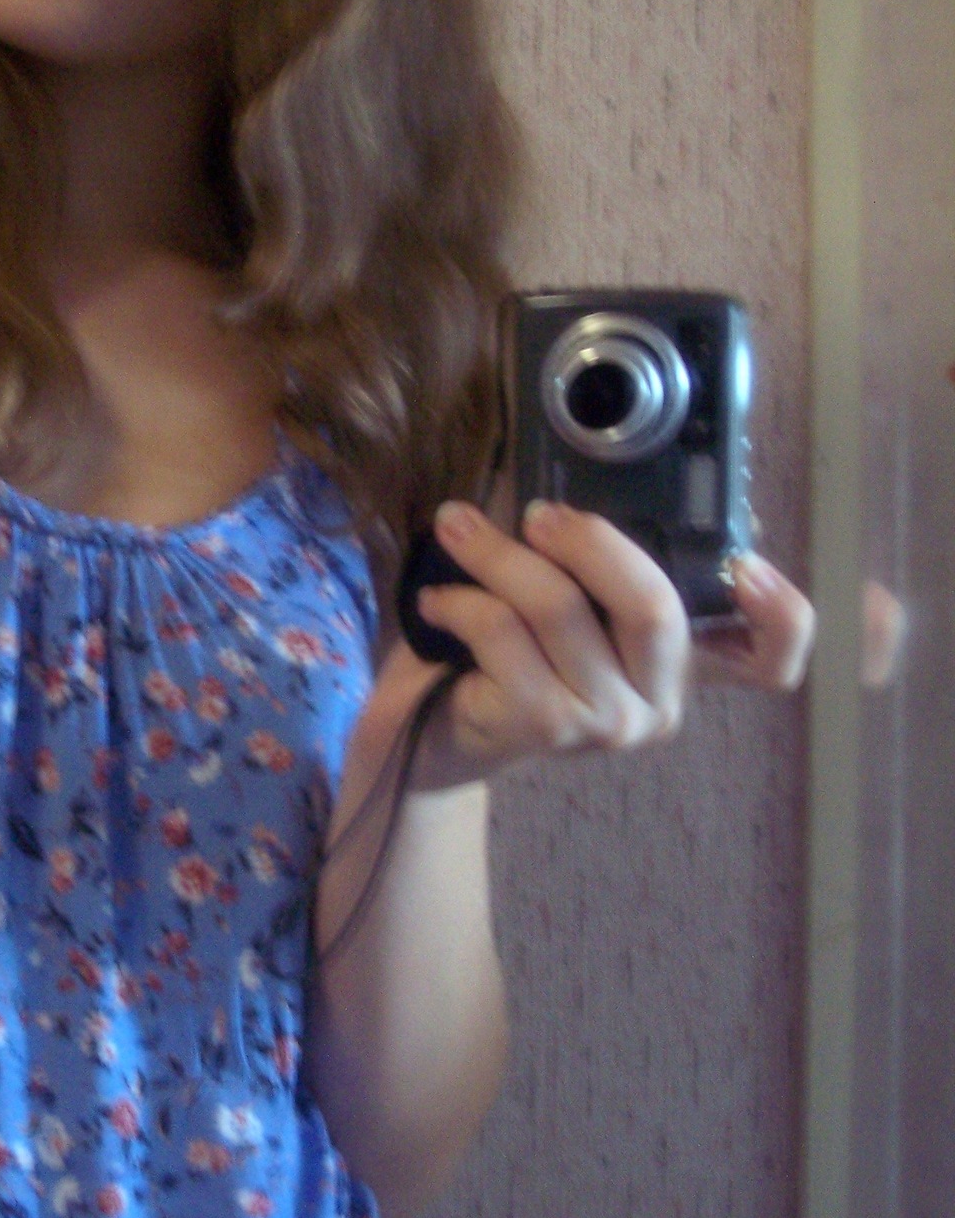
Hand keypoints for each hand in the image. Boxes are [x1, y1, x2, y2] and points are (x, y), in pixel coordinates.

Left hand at [366, 501, 812, 794]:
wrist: (436, 732)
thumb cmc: (509, 651)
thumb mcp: (571, 604)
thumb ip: (602, 564)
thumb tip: (591, 485)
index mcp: (683, 663)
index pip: (772, 658)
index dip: (781, 613)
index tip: (748, 565)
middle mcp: (659, 703)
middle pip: (654, 607)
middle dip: (588, 541)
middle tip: (536, 514)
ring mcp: (608, 723)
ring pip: (561, 608)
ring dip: (497, 555)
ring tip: (456, 530)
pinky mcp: (546, 727)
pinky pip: (504, 632)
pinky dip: (462, 600)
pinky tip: (438, 602)